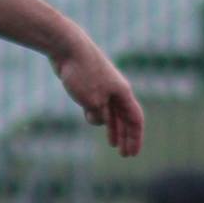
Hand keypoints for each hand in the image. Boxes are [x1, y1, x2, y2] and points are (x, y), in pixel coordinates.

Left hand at [52, 37, 144, 156]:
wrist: (68, 47)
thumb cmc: (82, 73)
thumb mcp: (92, 101)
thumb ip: (99, 116)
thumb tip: (99, 121)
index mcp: (123, 93)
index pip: (135, 120)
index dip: (135, 138)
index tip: (132, 154)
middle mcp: (116, 90)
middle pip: (125, 118)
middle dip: (125, 137)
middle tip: (124, 154)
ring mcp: (102, 86)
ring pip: (111, 111)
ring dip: (112, 128)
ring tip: (112, 144)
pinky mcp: (88, 83)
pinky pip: (97, 103)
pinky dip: (98, 114)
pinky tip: (92, 120)